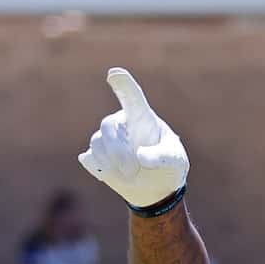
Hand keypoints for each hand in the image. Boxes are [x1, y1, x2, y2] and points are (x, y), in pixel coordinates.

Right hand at [78, 68, 188, 210]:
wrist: (158, 189)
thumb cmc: (169, 167)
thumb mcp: (174, 161)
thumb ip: (161, 157)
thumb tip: (140, 156)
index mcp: (142, 116)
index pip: (131, 96)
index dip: (123, 84)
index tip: (114, 74)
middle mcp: (122, 123)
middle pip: (108, 125)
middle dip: (118, 151)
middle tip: (132, 171)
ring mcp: (108, 139)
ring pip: (97, 143)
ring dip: (111, 163)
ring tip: (131, 175)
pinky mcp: (98, 157)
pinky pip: (90, 158)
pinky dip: (101, 169)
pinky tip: (113, 175)